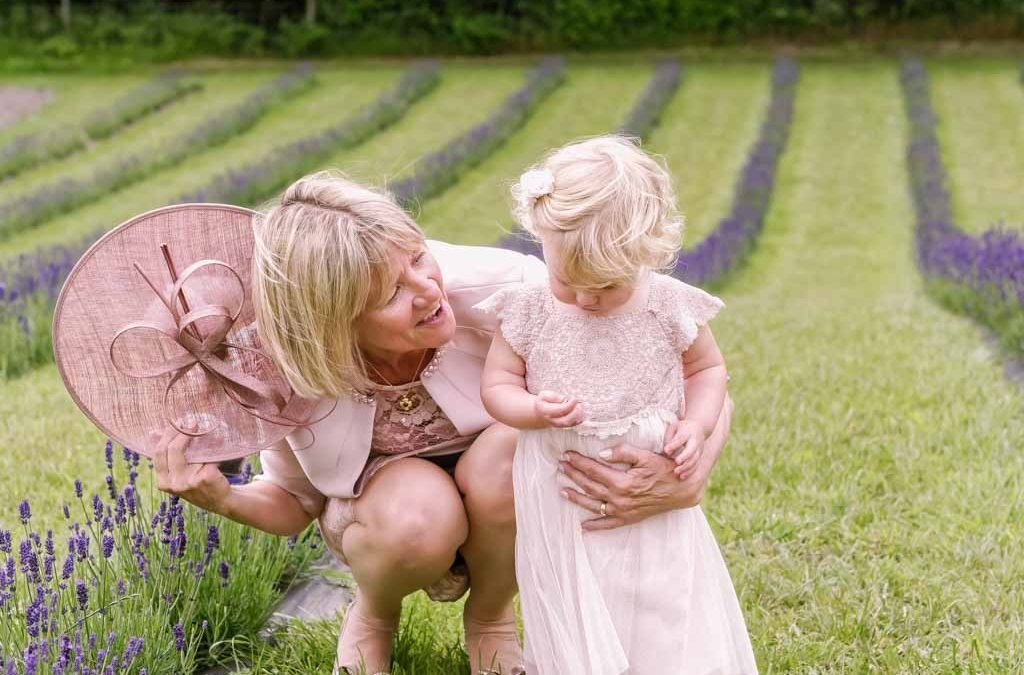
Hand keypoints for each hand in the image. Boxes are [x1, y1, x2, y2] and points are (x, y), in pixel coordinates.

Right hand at [151, 426, 231, 514]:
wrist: (221, 500)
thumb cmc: (198, 483)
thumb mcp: (178, 473)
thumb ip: (167, 455)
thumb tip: (153, 432)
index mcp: (163, 481)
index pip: (159, 452)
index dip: (168, 434)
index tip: (179, 423)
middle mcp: (173, 483)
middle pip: (173, 449)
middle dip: (183, 432)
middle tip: (193, 423)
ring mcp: (189, 482)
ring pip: (192, 451)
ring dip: (201, 440)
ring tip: (208, 433)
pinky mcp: (205, 477)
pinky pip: (208, 455)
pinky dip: (215, 448)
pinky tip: (220, 446)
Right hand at [534, 390, 583, 427]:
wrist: (539, 414)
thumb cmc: (543, 402)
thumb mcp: (545, 395)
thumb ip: (554, 396)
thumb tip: (564, 400)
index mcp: (545, 411)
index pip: (559, 410)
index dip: (569, 405)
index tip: (573, 398)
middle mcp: (551, 420)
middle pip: (565, 421)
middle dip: (574, 413)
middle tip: (578, 405)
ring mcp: (557, 425)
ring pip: (569, 424)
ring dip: (577, 416)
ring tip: (580, 407)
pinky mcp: (562, 426)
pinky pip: (572, 425)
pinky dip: (579, 419)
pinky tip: (581, 412)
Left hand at [559, 443, 705, 530]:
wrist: (682, 489)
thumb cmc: (664, 468)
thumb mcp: (645, 456)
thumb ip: (623, 452)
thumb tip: (601, 453)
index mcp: (622, 482)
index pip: (593, 470)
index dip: (579, 461)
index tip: (567, 454)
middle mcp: (620, 499)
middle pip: (590, 486)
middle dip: (573, 475)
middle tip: (561, 466)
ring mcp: (623, 511)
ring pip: (594, 505)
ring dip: (577, 497)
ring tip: (562, 490)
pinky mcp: (629, 518)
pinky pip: (609, 524)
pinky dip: (595, 526)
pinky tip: (583, 527)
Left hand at [663, 419, 704, 478]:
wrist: (699, 427)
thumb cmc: (682, 428)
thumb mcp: (674, 427)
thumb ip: (669, 437)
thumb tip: (667, 451)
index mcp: (688, 432)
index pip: (681, 438)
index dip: (674, 444)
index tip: (666, 450)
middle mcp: (695, 441)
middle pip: (691, 450)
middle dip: (684, 457)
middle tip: (676, 462)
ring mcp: (699, 450)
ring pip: (694, 460)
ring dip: (686, 467)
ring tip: (676, 472)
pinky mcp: (699, 456)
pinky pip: (696, 465)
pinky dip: (689, 472)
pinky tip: (682, 476)